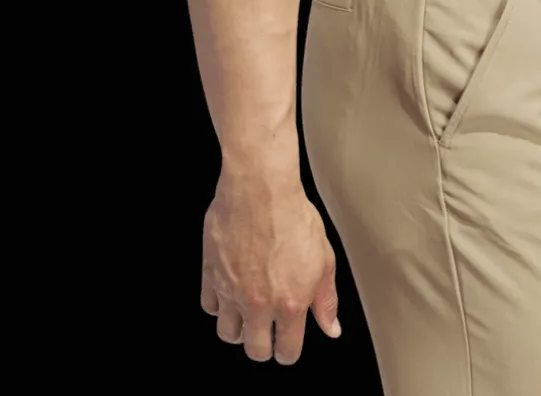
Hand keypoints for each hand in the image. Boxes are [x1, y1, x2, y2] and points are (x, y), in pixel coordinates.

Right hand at [200, 170, 342, 363]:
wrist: (260, 188)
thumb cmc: (293, 215)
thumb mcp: (324, 258)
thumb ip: (326, 299)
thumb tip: (331, 328)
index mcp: (290, 303)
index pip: (287, 352)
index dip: (289, 350)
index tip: (288, 342)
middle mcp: (259, 304)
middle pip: (255, 351)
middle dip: (264, 344)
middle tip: (269, 329)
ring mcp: (231, 292)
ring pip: (228, 334)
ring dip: (240, 328)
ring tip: (249, 313)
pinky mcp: (210, 275)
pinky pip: (209, 307)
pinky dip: (219, 305)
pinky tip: (231, 292)